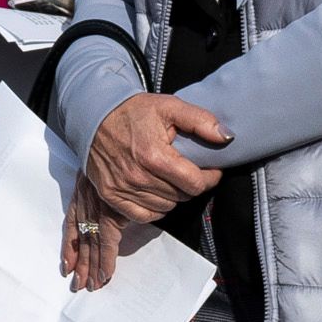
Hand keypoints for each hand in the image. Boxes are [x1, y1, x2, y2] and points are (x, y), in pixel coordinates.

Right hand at [65, 93, 229, 289]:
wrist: (93, 115)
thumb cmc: (134, 111)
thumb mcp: (169, 106)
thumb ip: (201, 120)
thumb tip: (228, 138)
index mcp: (155, 156)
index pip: (195, 184)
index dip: (209, 177)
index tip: (210, 169)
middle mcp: (139, 177)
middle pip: (181, 197)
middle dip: (189, 184)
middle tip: (185, 169)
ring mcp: (123, 189)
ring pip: (165, 208)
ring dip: (172, 196)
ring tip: (168, 177)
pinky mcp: (111, 196)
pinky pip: (143, 216)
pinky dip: (153, 207)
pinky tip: (154, 190)